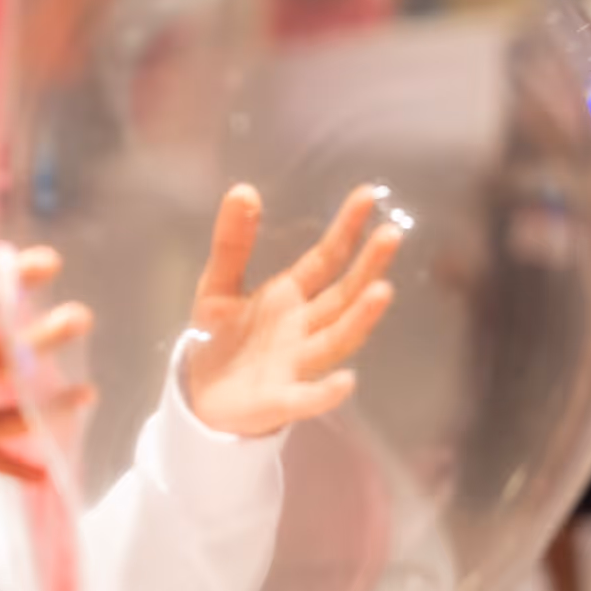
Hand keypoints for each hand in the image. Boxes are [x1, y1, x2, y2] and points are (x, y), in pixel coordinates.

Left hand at [186, 185, 400, 437]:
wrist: (199, 396)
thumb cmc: (220, 339)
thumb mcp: (218, 285)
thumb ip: (232, 243)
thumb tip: (243, 188)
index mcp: (290, 298)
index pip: (325, 260)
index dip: (344, 230)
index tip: (367, 195)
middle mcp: (303, 329)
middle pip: (342, 296)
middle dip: (367, 266)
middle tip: (391, 234)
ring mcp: (296, 365)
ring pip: (335, 341)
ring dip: (359, 320)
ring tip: (382, 292)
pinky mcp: (279, 401)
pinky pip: (307, 397)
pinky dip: (325, 392)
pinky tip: (346, 381)